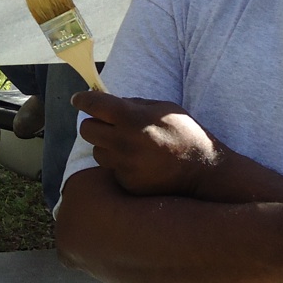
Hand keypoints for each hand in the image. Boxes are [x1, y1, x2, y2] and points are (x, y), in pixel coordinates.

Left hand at [73, 91, 219, 196]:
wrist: (203, 171)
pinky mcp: (127, 184)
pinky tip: (139, 163)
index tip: (78, 99)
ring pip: (97, 151)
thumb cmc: (185, 133)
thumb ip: (134, 104)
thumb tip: (110, 102)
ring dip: (106, 146)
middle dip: (94, 123)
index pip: (94, 105)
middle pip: (86, 129)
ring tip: (128, 146)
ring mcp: (124, 166)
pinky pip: (112, 170)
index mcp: (133, 118)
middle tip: (106, 124)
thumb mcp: (164, 108)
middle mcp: (124, 142)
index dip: (83, 99)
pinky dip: (120, 164)